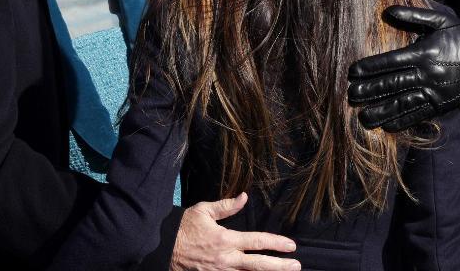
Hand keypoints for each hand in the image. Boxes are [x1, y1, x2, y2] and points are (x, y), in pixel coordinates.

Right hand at [171, 193, 299, 270]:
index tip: (291, 245)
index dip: (276, 243)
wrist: (163, 248)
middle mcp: (226, 259)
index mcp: (226, 239)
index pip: (257, 241)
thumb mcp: (203, 211)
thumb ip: (226, 206)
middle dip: (280, 266)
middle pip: (259, 265)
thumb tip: (244, 197)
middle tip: (296, 266)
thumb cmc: (183, 228)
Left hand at [347, 6, 459, 131]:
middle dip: (370, 91)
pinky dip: (402, 121)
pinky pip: (419, 115)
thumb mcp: (440, 20)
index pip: (390, 61)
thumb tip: (387, 11)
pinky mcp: (442, 104)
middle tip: (351, 95)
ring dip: (382, 111)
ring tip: (363, 117)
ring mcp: (435, 92)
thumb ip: (413, 15)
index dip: (370, 68)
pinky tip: (386, 126)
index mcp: (424, 53)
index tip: (352, 73)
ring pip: (404, 104)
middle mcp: (428, 74)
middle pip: (393, 84)